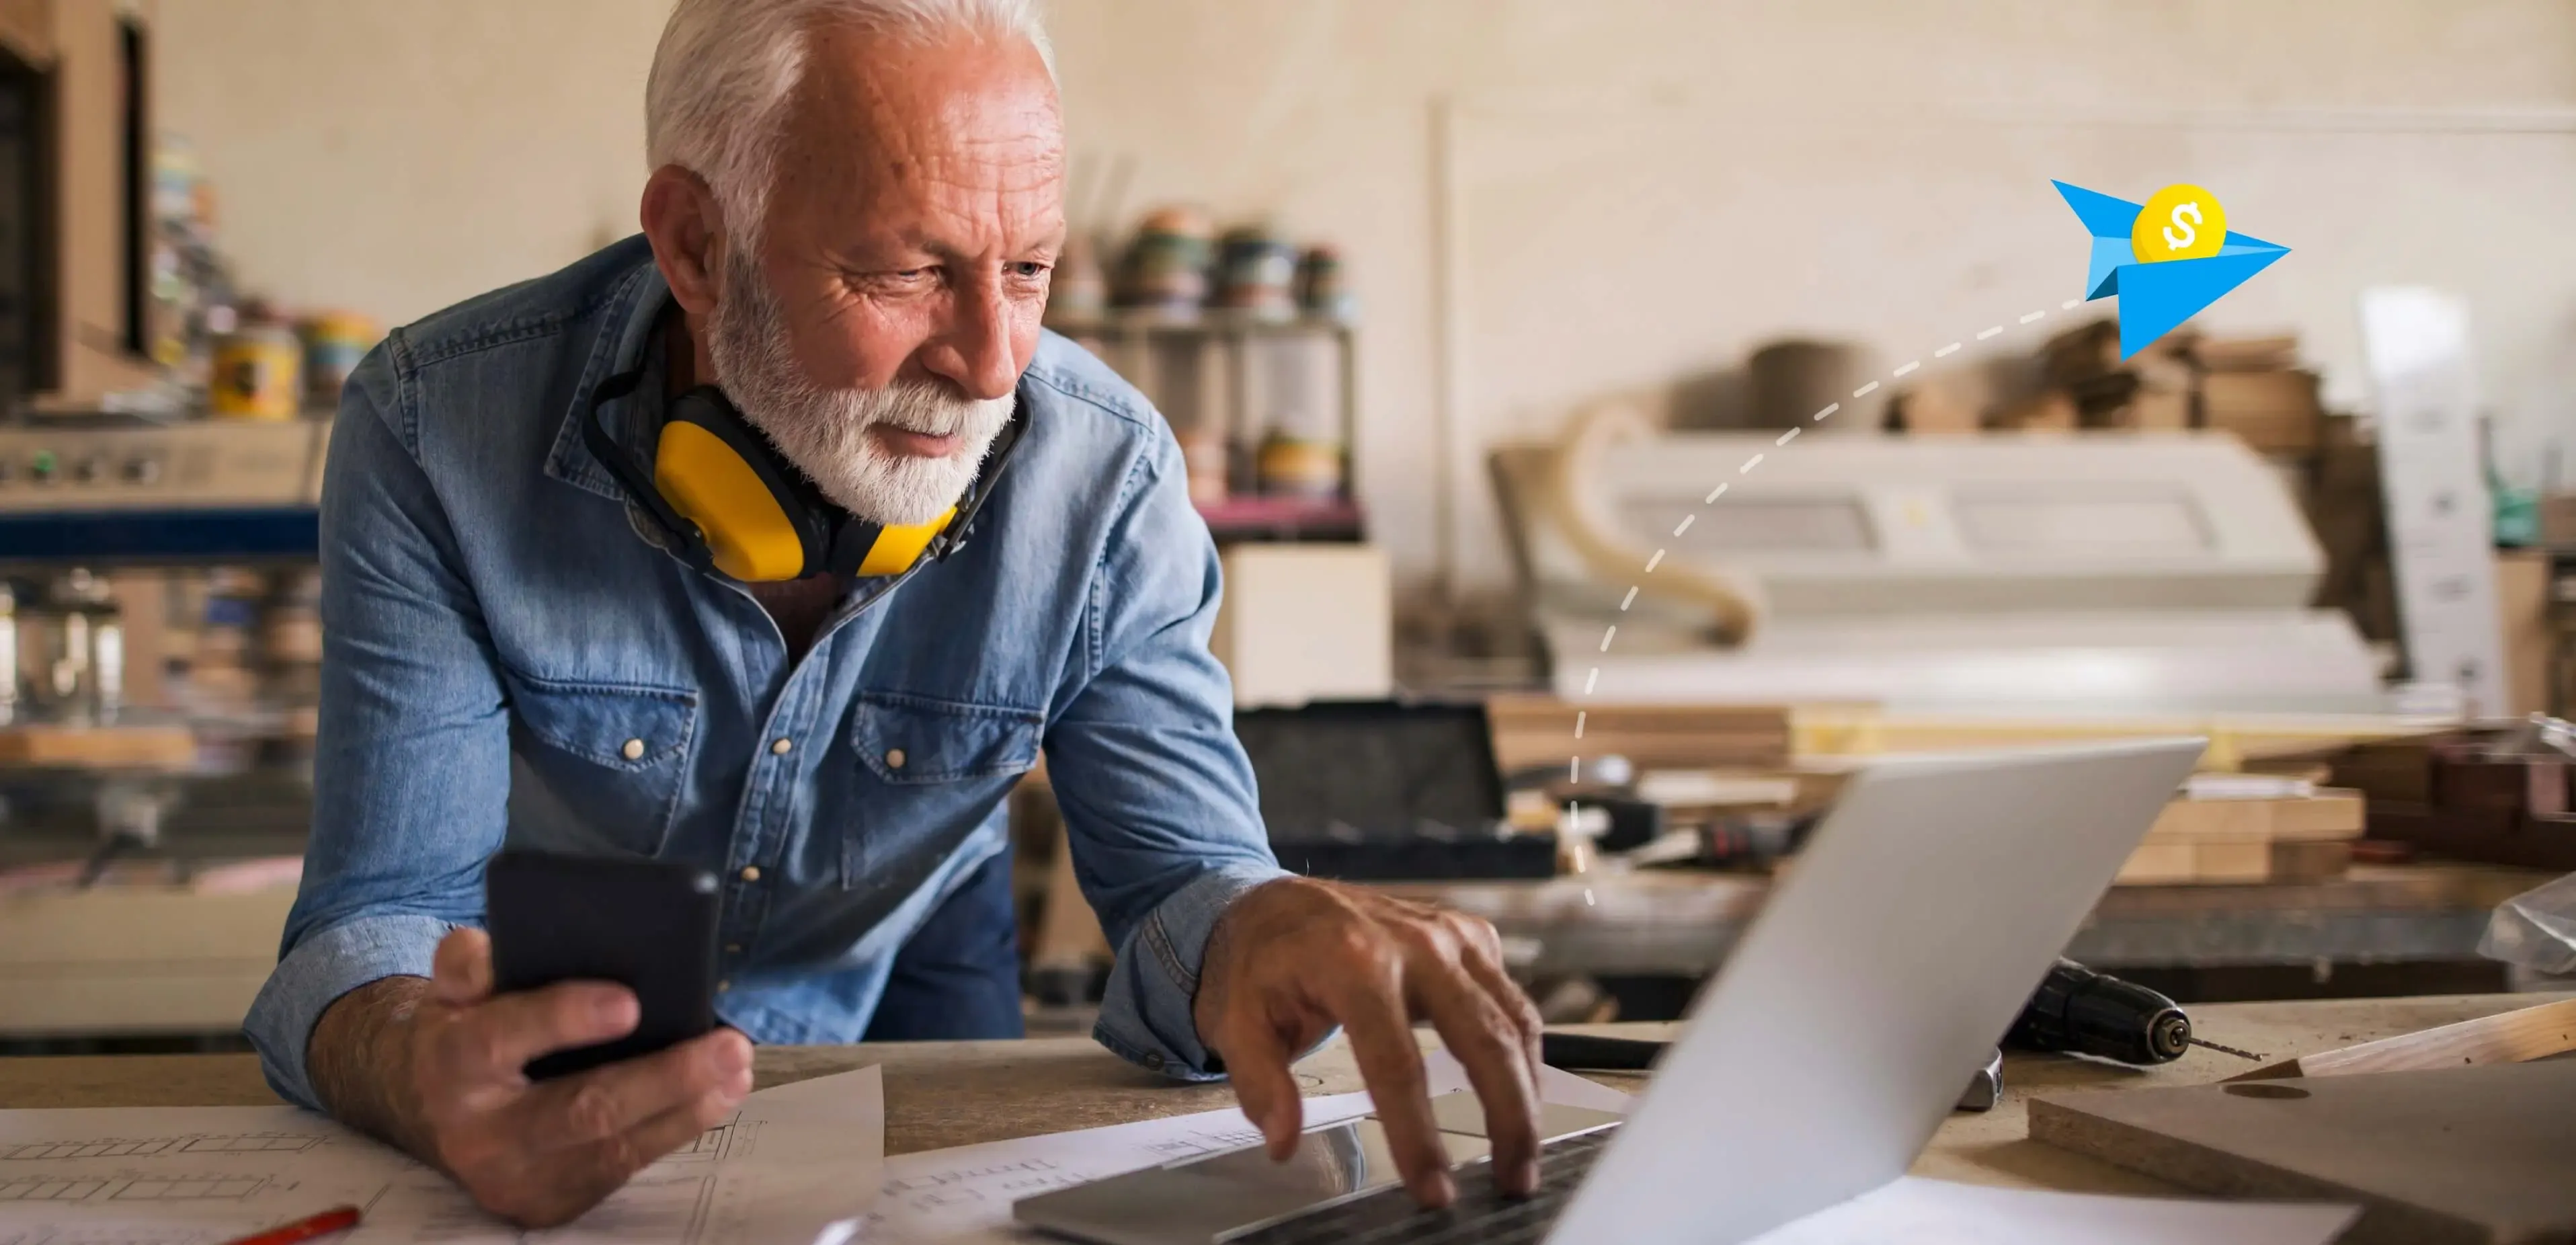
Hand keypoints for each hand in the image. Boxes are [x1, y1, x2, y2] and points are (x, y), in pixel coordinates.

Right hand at [398, 928, 753, 1225]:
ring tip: (738, 1069)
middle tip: (729, 1046)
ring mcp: (518, 1178)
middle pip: (580, 1110)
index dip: (563, 1019)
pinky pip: (623, 1169)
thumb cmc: (466, 1033)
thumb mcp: (453, 992)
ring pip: (614, 1147)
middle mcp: (480, 1133)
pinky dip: (674, 1131)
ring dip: (687, 1108)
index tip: (630, 1003)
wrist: (439, 1115)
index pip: (500, 1040)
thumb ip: (468, 964)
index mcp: (450, 1066)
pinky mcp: (551, 1203)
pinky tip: (716, 1098)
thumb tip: (495, 947)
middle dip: (664, 1079)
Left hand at [1194, 877, 1544, 1207]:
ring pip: (1513, 1019)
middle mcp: (1414, 942)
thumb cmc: (1259, 963)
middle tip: (1514, 1180)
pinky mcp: (1469, 935)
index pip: (1397, 1064)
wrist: (1276, 904)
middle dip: (1508, 1118)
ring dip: (1528, 1092)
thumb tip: (1283, 1140)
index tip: (1433, 1188)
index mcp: (1353, 962)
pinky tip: (1519, 1092)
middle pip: (1483, 1039)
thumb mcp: (1237, 1019)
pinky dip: (1524, 1050)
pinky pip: (1511, 998)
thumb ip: (1261, 1082)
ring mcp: (1449, 934)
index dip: (1418, 1134)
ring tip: (1524, 1153)